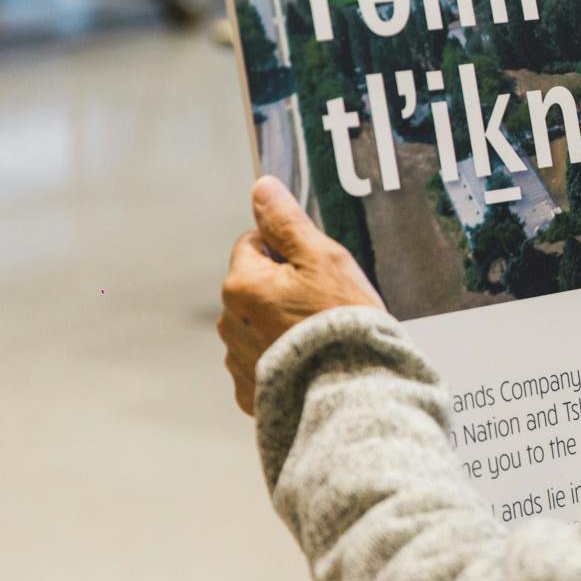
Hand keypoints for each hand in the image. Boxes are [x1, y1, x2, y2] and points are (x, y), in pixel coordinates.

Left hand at [218, 175, 384, 415]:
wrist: (351, 390)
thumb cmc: (340, 322)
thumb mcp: (322, 258)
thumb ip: (287, 221)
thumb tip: (262, 189)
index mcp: (242, 284)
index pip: (252, 244)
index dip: (286, 250)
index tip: (315, 267)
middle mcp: (229, 322)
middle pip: (253, 285)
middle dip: (282, 288)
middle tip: (323, 302)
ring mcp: (237, 360)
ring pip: (256, 324)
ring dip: (280, 324)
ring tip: (319, 335)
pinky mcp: (251, 392)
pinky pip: (262, 362)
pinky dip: (282, 358)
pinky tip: (311, 361)